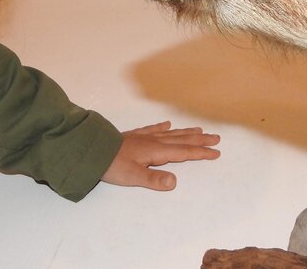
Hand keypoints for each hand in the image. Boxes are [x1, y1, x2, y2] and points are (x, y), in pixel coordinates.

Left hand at [100, 121, 220, 190]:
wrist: (91, 150)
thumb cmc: (111, 165)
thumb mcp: (133, 177)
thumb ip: (153, 180)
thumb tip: (174, 182)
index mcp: (156, 151)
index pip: (183, 152)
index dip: (200, 152)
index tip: (216, 152)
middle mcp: (153, 141)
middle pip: (181, 140)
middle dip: (199, 139)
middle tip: (216, 137)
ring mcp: (143, 137)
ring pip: (170, 134)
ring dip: (186, 132)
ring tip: (199, 129)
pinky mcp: (134, 136)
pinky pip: (153, 129)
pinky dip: (162, 127)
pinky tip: (166, 124)